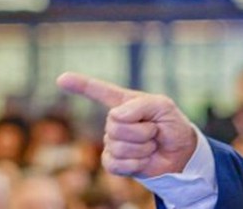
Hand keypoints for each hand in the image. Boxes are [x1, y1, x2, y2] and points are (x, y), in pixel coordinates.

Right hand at [57, 72, 196, 177]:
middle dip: (142, 130)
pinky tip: (143, 160)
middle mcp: (114, 120)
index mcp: (123, 102)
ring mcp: (112, 142)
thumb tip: (115, 116)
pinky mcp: (113, 162)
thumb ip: (140, 105)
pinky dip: (135, 163)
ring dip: (143, 147)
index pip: (98, 91)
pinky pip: (115, 163)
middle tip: (154, 131)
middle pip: (115, 124)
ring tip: (151, 144)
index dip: (79, 84)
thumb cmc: (171, 125)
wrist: (181, 153)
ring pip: (118, 145)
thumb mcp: (163, 106)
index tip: (61, 79)